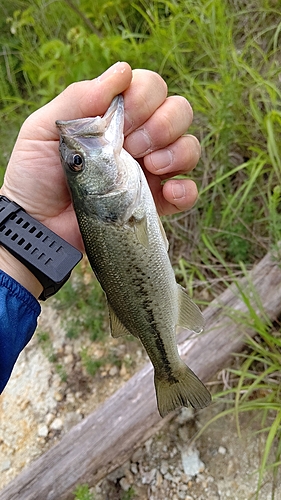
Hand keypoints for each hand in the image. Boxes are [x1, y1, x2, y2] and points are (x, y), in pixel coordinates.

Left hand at [0, 62, 199, 252]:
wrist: (38, 224)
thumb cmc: (36, 175)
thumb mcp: (43, 129)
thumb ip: (78, 98)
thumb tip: (122, 71)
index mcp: (115, 118)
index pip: (150, 87)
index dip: (144, 97)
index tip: (122, 119)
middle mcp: (139, 139)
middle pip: (179, 110)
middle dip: (163, 122)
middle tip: (134, 145)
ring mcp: (150, 171)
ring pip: (190, 146)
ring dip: (177, 150)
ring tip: (150, 166)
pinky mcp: (155, 203)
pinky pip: (188, 191)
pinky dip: (186, 189)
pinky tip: (166, 191)